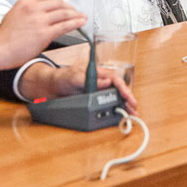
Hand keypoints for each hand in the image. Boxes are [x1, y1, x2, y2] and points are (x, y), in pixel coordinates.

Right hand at [0, 0, 86, 68]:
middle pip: (59, 2)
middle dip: (69, 7)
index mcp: (26, 2)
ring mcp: (39, 21)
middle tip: (75, 12)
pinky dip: (76, 23)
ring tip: (82, 17)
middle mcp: (33, 8)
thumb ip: (28, 4)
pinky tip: (81, 23)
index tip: (64, 3)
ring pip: (64, 13)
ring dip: (76, 14)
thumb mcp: (14, 13)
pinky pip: (65, 25)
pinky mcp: (44, 33)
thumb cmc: (5, 36)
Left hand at [18, 62, 137, 113]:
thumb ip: (90, 79)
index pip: (115, 78)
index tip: (127, 95)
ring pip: (115, 97)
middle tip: (134, 107)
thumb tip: (107, 81)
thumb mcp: (75, 77)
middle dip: (128, 98)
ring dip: (124, 105)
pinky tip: (121, 115)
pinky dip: (116, 109)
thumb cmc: (63, 77)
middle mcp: (101, 81)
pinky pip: (108, 103)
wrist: (52, 87)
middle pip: (118, 89)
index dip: (123, 87)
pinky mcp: (95, 99)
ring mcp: (99, 91)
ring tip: (131, 113)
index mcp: (98, 72)